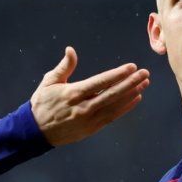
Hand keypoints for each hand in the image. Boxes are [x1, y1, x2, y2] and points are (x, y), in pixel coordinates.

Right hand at [30, 47, 149, 145]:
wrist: (36, 131)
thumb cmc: (42, 103)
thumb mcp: (49, 82)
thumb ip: (64, 67)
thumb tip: (71, 50)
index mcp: (73, 93)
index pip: (100, 82)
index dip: (117, 74)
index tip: (131, 67)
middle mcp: (83, 107)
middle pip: (112, 94)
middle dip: (131, 83)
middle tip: (145, 73)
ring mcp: (89, 120)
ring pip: (115, 106)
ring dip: (131, 94)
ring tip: (144, 84)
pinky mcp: (92, 128)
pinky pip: (112, 116)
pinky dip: (125, 107)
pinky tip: (136, 98)